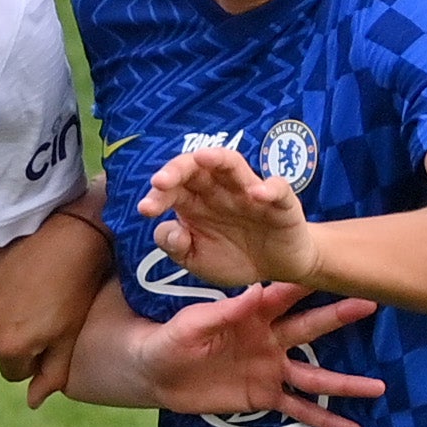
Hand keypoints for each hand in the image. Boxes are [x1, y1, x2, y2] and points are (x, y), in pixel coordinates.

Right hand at [0, 204, 114, 408]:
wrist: (72, 238)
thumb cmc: (76, 293)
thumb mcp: (68, 340)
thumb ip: (50, 377)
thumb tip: (33, 402)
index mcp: (8, 348)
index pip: (14, 373)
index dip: (35, 359)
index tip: (52, 337)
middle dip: (17, 339)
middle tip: (45, 315)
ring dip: (6, 316)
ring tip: (35, 295)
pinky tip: (22, 278)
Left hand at [133, 282, 383, 426]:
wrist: (155, 372)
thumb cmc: (169, 339)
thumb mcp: (192, 324)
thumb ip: (224, 311)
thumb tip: (258, 290)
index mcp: (251, 314)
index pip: (286, 295)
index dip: (311, 283)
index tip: (338, 270)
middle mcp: (269, 339)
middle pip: (311, 329)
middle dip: (340, 318)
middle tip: (372, 306)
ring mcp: (270, 369)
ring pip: (315, 377)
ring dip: (346, 384)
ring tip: (380, 388)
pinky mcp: (263, 396)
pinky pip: (298, 409)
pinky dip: (324, 420)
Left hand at [136, 142, 314, 290]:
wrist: (277, 268)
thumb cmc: (234, 256)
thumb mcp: (197, 259)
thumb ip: (177, 247)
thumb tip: (169, 232)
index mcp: (196, 202)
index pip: (174, 188)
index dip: (158, 195)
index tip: (146, 208)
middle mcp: (220, 191)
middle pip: (197, 168)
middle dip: (178, 169)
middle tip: (161, 181)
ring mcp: (250, 193)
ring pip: (233, 166)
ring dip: (218, 159)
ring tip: (203, 158)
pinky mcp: (280, 203)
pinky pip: (277, 188)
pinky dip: (268, 188)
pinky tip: (256, 194)